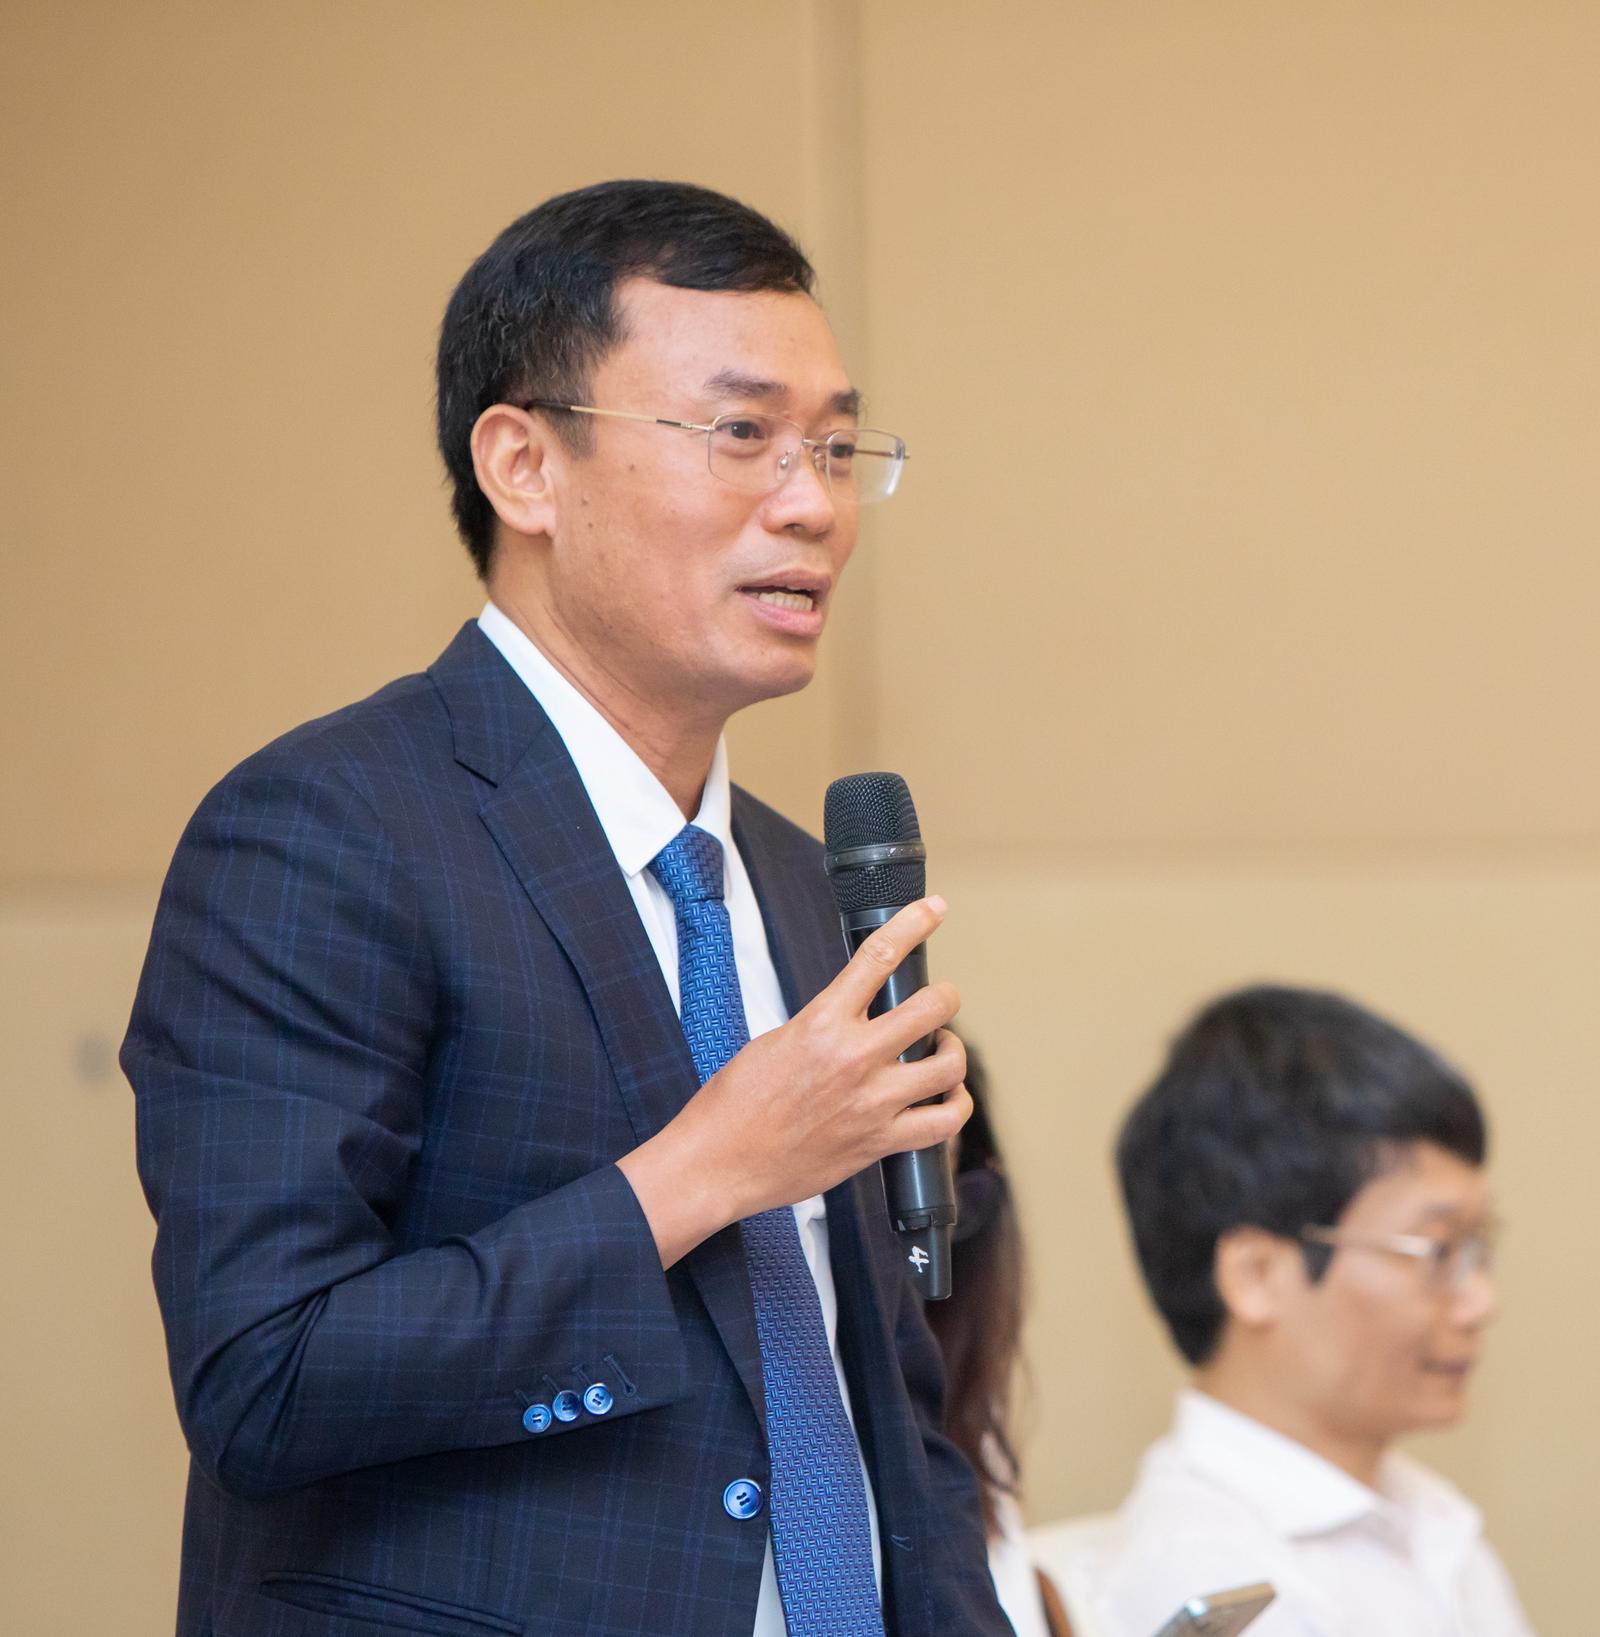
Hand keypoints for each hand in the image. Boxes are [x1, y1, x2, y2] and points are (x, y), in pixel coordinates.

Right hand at [617, 896, 969, 1266]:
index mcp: (821, 1023)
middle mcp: (853, 1059)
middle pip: (932, 1008)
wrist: (719, 1163)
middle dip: (945, 997)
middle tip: (941, 1000)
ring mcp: (872, 1103)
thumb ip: (823, 1024)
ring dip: (952, 1051)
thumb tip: (856, 1016)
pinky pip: (944, 1122)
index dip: (914, 924)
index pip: (879, 958)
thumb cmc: (735, 1103)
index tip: (934, 910)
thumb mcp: (776, 1041)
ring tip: (941, 1050)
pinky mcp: (880, 1143)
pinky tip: (947, 1096)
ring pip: (948, 1065)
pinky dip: (955, 1104)